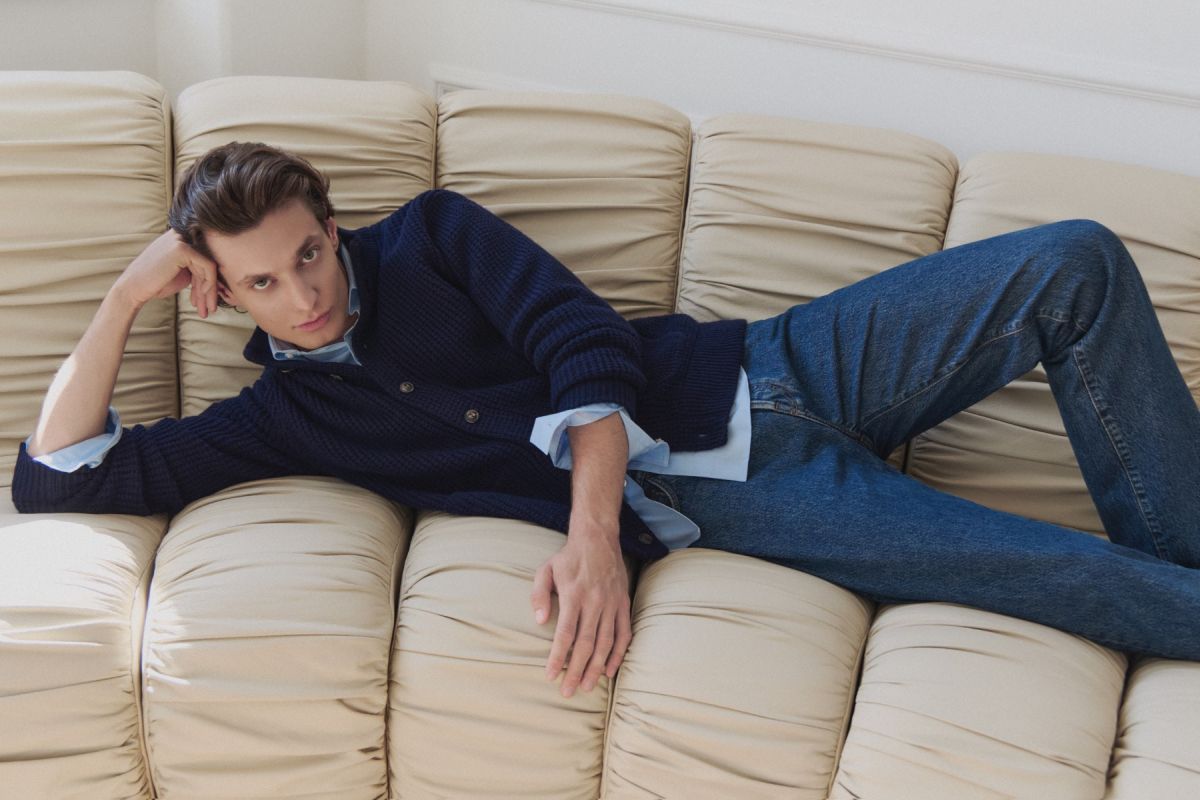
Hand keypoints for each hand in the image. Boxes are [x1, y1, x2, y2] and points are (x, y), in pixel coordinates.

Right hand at [112, 229, 219, 317]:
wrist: (133, 289)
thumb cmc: (157, 283)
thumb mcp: (184, 273)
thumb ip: (199, 268)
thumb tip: (223, 273)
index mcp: (181, 238)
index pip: (205, 257)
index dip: (209, 280)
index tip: (209, 299)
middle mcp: (181, 234)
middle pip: (208, 261)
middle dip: (211, 288)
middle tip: (211, 308)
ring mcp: (181, 239)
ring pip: (209, 265)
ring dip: (210, 290)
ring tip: (208, 309)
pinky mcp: (182, 249)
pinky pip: (207, 266)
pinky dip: (209, 284)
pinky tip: (203, 297)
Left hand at [531, 527, 631, 697]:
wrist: (598, 539)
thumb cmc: (568, 558)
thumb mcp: (545, 570)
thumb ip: (539, 595)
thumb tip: (539, 620)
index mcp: (574, 595)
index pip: (565, 633)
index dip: (558, 656)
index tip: (551, 675)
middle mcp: (595, 602)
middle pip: (586, 644)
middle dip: (576, 670)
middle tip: (567, 692)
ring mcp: (612, 604)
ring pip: (606, 642)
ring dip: (597, 667)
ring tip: (586, 687)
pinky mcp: (623, 604)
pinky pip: (623, 634)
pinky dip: (618, 654)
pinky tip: (610, 670)